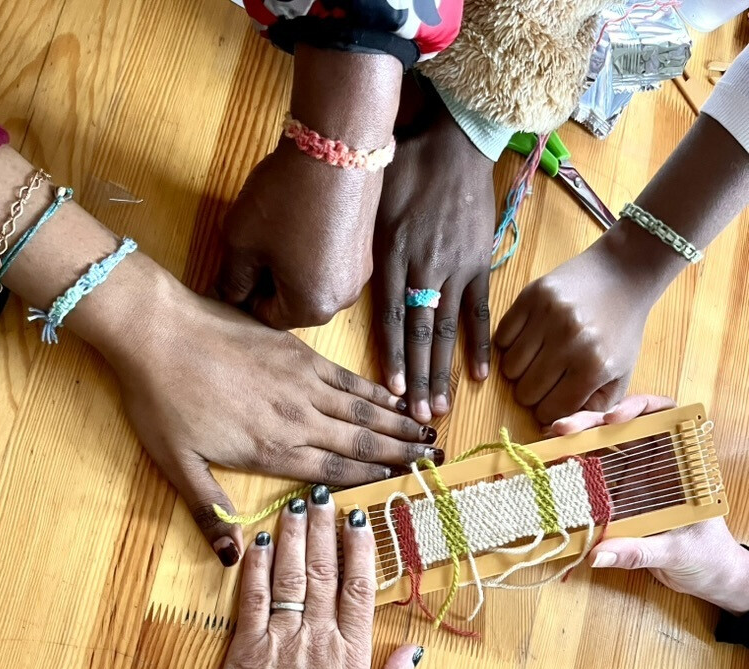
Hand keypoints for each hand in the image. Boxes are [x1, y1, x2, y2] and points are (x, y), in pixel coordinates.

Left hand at [114, 279, 442, 565]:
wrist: (157, 331)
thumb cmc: (161, 401)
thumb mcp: (176, 466)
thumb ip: (209, 512)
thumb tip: (231, 560)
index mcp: (272, 450)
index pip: (335, 471)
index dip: (374, 479)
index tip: (405, 483)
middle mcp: (297, 419)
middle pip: (360, 441)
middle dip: (400, 453)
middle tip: (437, 460)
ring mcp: (301, 382)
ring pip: (361, 409)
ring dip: (397, 423)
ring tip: (429, 432)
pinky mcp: (298, 352)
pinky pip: (347, 377)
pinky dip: (375, 389)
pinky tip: (395, 396)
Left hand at [203, 491, 422, 668]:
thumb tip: (415, 651)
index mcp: (352, 656)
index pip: (359, 589)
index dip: (360, 549)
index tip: (360, 519)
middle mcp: (319, 640)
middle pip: (324, 572)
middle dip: (325, 529)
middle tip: (325, 496)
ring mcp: (280, 642)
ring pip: (290, 576)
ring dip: (294, 536)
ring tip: (296, 506)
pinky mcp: (244, 650)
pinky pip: (252, 598)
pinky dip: (256, 566)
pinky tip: (260, 540)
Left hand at [218, 138, 380, 327]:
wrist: (337, 146)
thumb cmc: (285, 199)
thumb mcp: (241, 241)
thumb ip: (231, 278)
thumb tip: (228, 296)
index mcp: (310, 308)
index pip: (265, 317)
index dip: (243, 293)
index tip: (232, 265)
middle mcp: (341, 300)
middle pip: (292, 302)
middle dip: (269, 279)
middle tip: (253, 243)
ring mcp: (359, 274)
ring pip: (312, 281)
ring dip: (290, 265)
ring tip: (278, 228)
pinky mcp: (366, 249)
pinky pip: (330, 262)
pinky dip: (312, 250)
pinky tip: (301, 219)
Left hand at [373, 91, 496, 421]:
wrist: (449, 137)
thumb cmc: (398, 165)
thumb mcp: (367, 203)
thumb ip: (345, 250)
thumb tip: (299, 285)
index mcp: (390, 258)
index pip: (388, 319)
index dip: (390, 358)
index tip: (388, 393)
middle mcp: (423, 270)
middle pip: (418, 335)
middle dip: (416, 380)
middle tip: (414, 421)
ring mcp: (454, 268)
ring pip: (445, 330)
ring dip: (442, 372)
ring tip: (439, 411)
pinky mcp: (478, 262)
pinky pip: (479, 310)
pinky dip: (479, 343)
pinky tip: (479, 375)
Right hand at [494, 235, 654, 422]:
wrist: (622, 274)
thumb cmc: (619, 331)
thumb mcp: (619, 376)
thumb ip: (593, 410)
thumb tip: (552, 431)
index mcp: (594, 366)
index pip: (549, 411)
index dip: (549, 410)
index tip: (555, 398)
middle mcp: (570, 341)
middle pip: (524, 393)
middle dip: (533, 392)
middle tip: (547, 377)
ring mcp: (548, 316)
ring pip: (508, 369)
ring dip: (520, 370)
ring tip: (539, 356)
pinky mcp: (531, 296)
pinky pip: (501, 337)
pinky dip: (510, 344)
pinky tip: (531, 337)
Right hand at [552, 395, 748, 612]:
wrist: (709, 577)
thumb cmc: (707, 557)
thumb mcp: (677, 552)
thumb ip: (639, 551)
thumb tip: (596, 554)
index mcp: (681, 465)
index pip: (665, 417)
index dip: (639, 408)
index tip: (613, 419)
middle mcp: (657, 465)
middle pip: (623, 429)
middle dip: (592, 422)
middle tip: (564, 429)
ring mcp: (636, 480)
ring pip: (604, 449)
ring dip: (576, 442)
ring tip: (550, 442)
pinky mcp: (620, 499)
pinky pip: (595, 479)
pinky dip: (573, 471)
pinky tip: (552, 467)